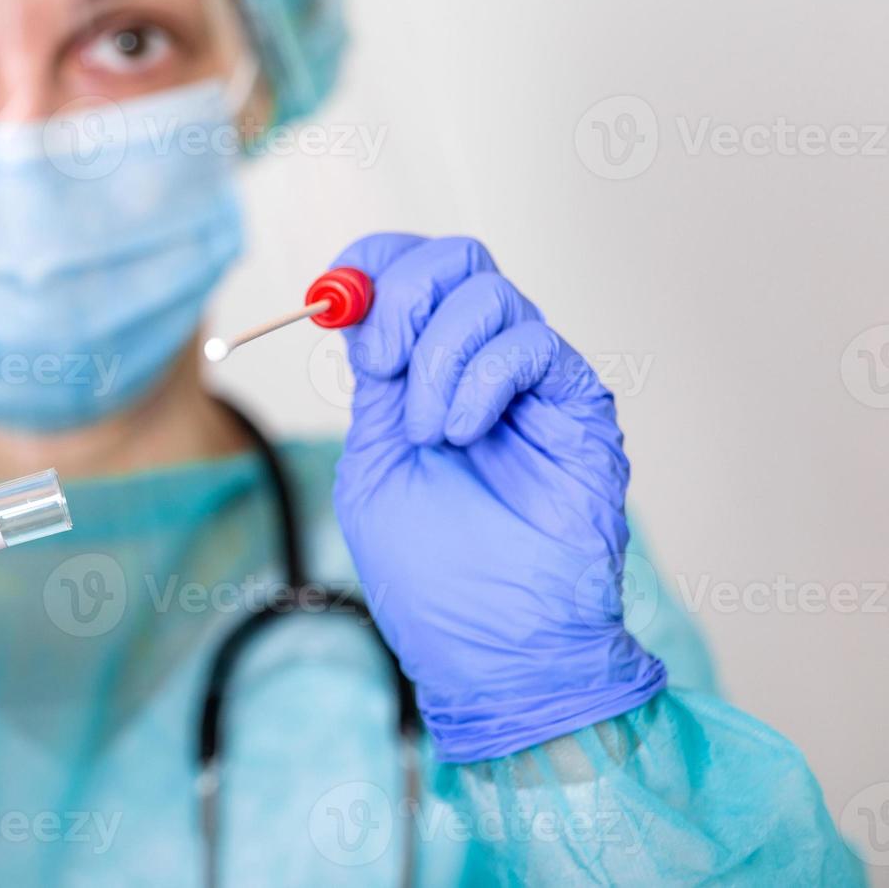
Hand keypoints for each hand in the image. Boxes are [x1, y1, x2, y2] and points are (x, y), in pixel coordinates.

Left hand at [332, 234, 664, 762]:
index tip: (334, 290)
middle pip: (457, 260)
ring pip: (491, 294)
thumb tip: (360, 313)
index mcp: (427, 376)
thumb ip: (373, 388)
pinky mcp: (577, 405)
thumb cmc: (432, 578)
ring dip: (440, 359)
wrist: (495, 650)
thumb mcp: (373, 468)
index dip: (372, 262)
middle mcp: (482, 366)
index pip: (409, 273)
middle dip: (405, 295)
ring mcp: (533, 384)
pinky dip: (481, 379)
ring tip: (433, 436)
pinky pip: (532, 343)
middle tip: (384, 362)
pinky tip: (465, 437)